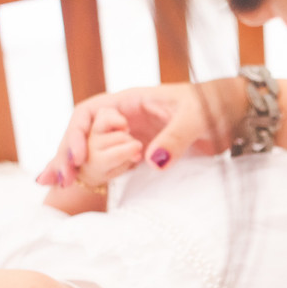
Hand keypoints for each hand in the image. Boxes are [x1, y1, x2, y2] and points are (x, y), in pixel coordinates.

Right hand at [38, 78, 242, 187]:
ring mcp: (130, 135)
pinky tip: (75, 186)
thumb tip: (151, 161)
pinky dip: (91, 173)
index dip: (77, 134)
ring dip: (73, 165)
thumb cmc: (215, 106)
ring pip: (92, 149)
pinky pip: (109, 162)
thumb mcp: (196, 118)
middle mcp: (124, 117)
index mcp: (131, 100)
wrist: (235, 115)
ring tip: (51, 185)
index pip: (89, 113)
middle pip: (83, 133)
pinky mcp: (140, 153)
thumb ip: (175, 138)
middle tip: (54, 181)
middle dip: (66, 154)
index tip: (76, 159)